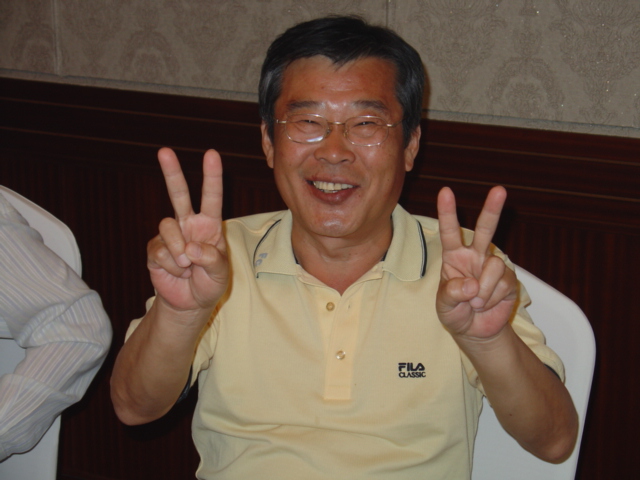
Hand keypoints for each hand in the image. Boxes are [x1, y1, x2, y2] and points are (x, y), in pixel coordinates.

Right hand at [147, 148, 227, 313]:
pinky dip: (171, 266)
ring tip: (187, 267)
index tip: (211, 154)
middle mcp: (188, 224)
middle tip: (165, 151)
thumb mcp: (220, 274)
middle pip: (179, 194)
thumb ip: (211, 259)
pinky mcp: (155, 249)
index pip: (211, 197)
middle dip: (171, 173)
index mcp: (209, 225)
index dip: (211, 176)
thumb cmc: (210, 283)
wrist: (190, 303)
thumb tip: (190, 247)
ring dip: (179, 251)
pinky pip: (160, 251)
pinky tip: (177, 272)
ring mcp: (170, 236)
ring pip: (168, 227)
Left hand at [436, 186, 516, 340]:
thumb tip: (472, 284)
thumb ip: (452, 294)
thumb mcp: (444, 306)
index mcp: (453, 256)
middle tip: (499, 190)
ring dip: (484, 289)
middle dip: (493, 210)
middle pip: (485, 229)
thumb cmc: (454, 313)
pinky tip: (487, 304)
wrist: (475, 331)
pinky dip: (493, 297)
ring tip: (476, 303)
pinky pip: (503, 283)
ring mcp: (492, 266)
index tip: (445, 191)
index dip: (447, 212)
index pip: (449, 231)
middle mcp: (474, 255)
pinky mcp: (508, 279)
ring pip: (494, 265)